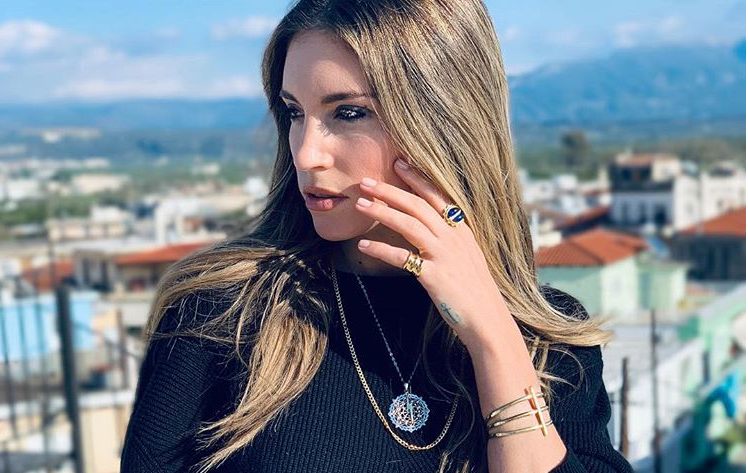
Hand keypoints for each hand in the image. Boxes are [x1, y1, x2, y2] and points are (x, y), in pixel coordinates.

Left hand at [354, 158, 511, 350]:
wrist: (488, 321)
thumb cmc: (476, 292)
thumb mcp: (468, 259)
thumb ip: (451, 242)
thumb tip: (431, 230)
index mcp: (462, 232)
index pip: (437, 196)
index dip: (417, 179)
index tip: (399, 163)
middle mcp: (453, 239)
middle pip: (418, 206)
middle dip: (390, 190)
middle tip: (366, 181)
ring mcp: (444, 255)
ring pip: (408, 224)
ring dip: (382, 211)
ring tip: (360, 204)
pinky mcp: (433, 275)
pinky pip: (401, 257)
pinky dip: (380, 249)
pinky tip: (362, 245)